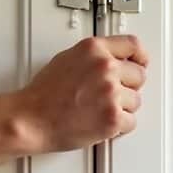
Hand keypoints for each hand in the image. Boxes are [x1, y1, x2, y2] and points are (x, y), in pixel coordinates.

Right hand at [10, 35, 148, 153]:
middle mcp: (105, 68)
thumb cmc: (44, 95)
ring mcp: (110, 92)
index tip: (141, 62)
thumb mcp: (67, 59)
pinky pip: (131, 122)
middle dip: (127, 87)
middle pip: (139, 76)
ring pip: (136, 101)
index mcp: (94, 49)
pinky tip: (101, 122)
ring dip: (122, 108)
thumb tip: (112, 58)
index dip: (140, 57)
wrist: (31, 119)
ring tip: (98, 109)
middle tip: (108, 95)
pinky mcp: (112, 117)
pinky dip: (119, 127)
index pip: (133, 45)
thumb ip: (94, 56)